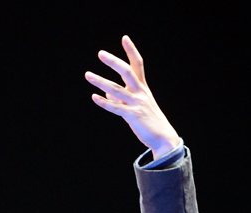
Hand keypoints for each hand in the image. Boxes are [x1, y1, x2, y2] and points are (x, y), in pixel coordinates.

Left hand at [85, 36, 179, 159]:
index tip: (124, 38)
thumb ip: (121, 98)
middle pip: (127, 72)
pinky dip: (104, 102)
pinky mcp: (133, 116)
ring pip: (116, 89)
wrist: (162, 137)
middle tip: (100, 53)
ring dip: (100, 81)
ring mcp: (137, 104)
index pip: (137, 64)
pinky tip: (94, 97)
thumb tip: (106, 93)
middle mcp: (140, 92)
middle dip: (113, 61)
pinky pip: (116, 107)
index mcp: (142, 88)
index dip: (131, 50)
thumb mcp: (135, 106)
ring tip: (88, 75)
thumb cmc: (148, 121)